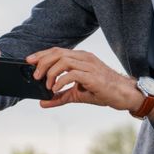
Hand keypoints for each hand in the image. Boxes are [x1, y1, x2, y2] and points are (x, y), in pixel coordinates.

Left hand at [26, 48, 141, 110]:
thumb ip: (60, 97)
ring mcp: (89, 65)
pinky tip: (55, 89)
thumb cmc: (103, 91)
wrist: (124, 94)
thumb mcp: (77, 94)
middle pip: (57, 53)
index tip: (29, 60)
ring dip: (50, 72)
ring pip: (63, 60)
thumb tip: (43, 102)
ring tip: (46, 84)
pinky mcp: (92, 75)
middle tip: (35, 75)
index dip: (42, 54)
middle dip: (42, 62)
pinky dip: (60, 81)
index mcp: (80, 57)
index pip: (57, 51)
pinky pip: (72, 73)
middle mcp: (84, 58)